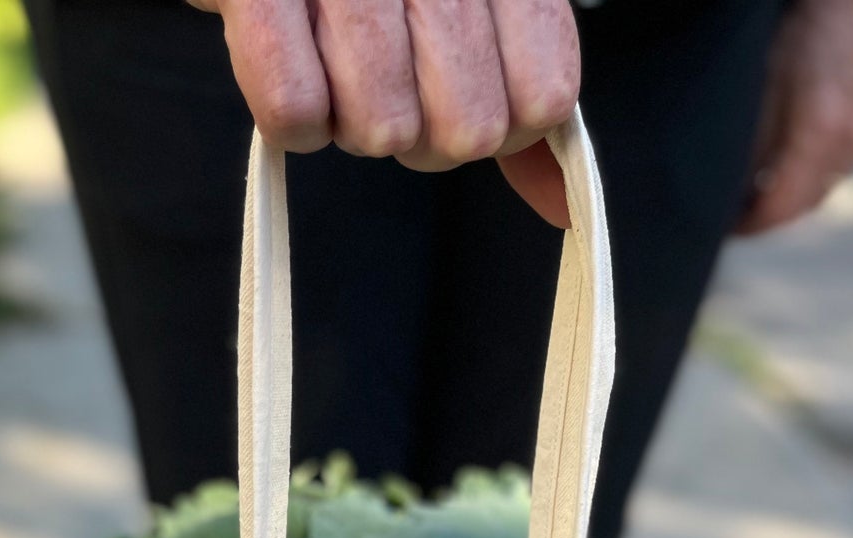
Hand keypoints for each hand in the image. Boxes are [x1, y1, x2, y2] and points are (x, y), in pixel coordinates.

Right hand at [186, 0, 578, 225]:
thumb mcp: (475, 2)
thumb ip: (522, 87)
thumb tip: (560, 203)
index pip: (545, 99)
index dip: (502, 127)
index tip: (460, 95)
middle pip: (468, 132)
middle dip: (425, 133)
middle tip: (391, 81)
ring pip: (382, 128)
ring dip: (352, 120)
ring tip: (336, 57)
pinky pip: (294, 111)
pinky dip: (292, 118)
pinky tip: (296, 64)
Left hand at [736, 0, 852, 236]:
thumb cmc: (805, 19)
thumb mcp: (764, 77)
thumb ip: (753, 139)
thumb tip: (736, 187)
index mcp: (819, 130)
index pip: (781, 207)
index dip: (750, 225)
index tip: (727, 228)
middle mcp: (850, 138)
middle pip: (805, 204)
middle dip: (770, 216)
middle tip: (738, 215)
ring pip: (825, 186)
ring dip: (794, 196)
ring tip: (762, 189)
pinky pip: (842, 163)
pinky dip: (815, 172)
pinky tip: (794, 158)